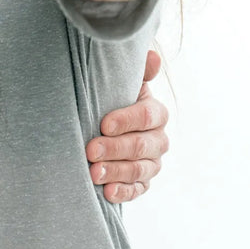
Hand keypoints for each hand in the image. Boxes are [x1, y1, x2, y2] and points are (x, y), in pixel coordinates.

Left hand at [86, 50, 168, 202]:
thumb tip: (152, 56)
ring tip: (93, 173)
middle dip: (115, 149)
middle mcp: (159, 139)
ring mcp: (152, 162)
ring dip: (115, 171)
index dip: (126, 120)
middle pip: (142, 146)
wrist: (104, 124)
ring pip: (139, 170)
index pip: (146, 116)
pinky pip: (138, 190)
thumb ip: (136, 71)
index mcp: (155, 112)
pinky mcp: (143, 182)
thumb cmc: (111, 98)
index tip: (103, 124)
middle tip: (90, 150)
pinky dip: (123, 192)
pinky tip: (107, 192)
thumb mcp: (120, 83)